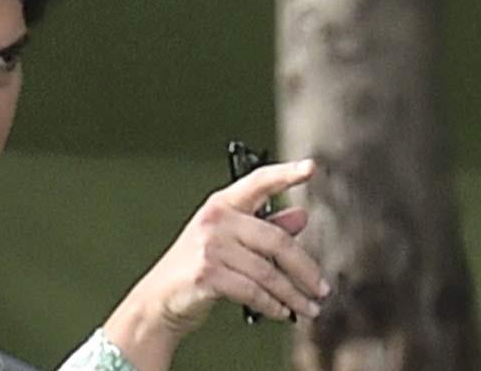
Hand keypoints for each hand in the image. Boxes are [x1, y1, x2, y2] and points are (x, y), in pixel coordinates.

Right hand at [102, 159, 329, 369]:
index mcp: (222, 205)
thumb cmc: (195, 268)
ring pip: (267, 272)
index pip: (258, 183)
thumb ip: (266, 227)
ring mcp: (209, 245)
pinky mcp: (207, 273)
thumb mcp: (230, 242)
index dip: (285, 174)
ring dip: (292, 295)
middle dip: (304, 270)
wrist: (160, 298)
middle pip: (276, 240)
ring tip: (307, 308)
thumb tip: (300, 217)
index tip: (310, 167)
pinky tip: (281, 312)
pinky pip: (253, 291)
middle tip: (320, 289)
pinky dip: (273, 305)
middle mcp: (215, 220)